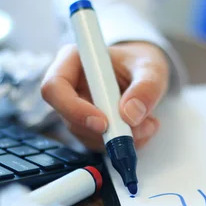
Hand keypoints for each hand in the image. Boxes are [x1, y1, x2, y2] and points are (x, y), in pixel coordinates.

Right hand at [41, 41, 168, 150]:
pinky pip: (100, 144)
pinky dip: (124, 143)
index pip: (55, 88)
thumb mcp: (151, 68)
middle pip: (71, 119)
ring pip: (87, 136)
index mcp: (72, 61)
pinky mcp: (88, 128)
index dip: (74, 110)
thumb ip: (145, 87)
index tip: (104, 123)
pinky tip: (143, 129)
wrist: (144, 72)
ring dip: (120, 138)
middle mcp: (69, 87)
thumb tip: (131, 114)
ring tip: (149, 124)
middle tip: (140, 128)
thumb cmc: (140, 62)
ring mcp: (77, 110)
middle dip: (106, 131)